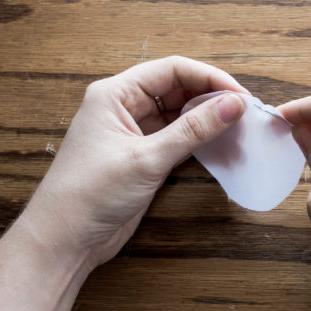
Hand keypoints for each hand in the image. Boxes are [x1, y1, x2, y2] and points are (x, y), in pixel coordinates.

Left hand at [18, 56, 247, 269]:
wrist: (64, 241)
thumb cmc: (89, 195)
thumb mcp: (146, 159)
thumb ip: (192, 130)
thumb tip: (233, 105)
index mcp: (114, 95)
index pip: (171, 70)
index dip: (209, 78)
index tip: (241, 97)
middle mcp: (123, 108)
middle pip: (178, 90)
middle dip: (212, 100)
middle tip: (245, 117)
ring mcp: (133, 135)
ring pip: (180, 117)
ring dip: (209, 124)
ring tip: (239, 135)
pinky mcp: (142, 159)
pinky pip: (177, 141)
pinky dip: (199, 144)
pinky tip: (222, 150)